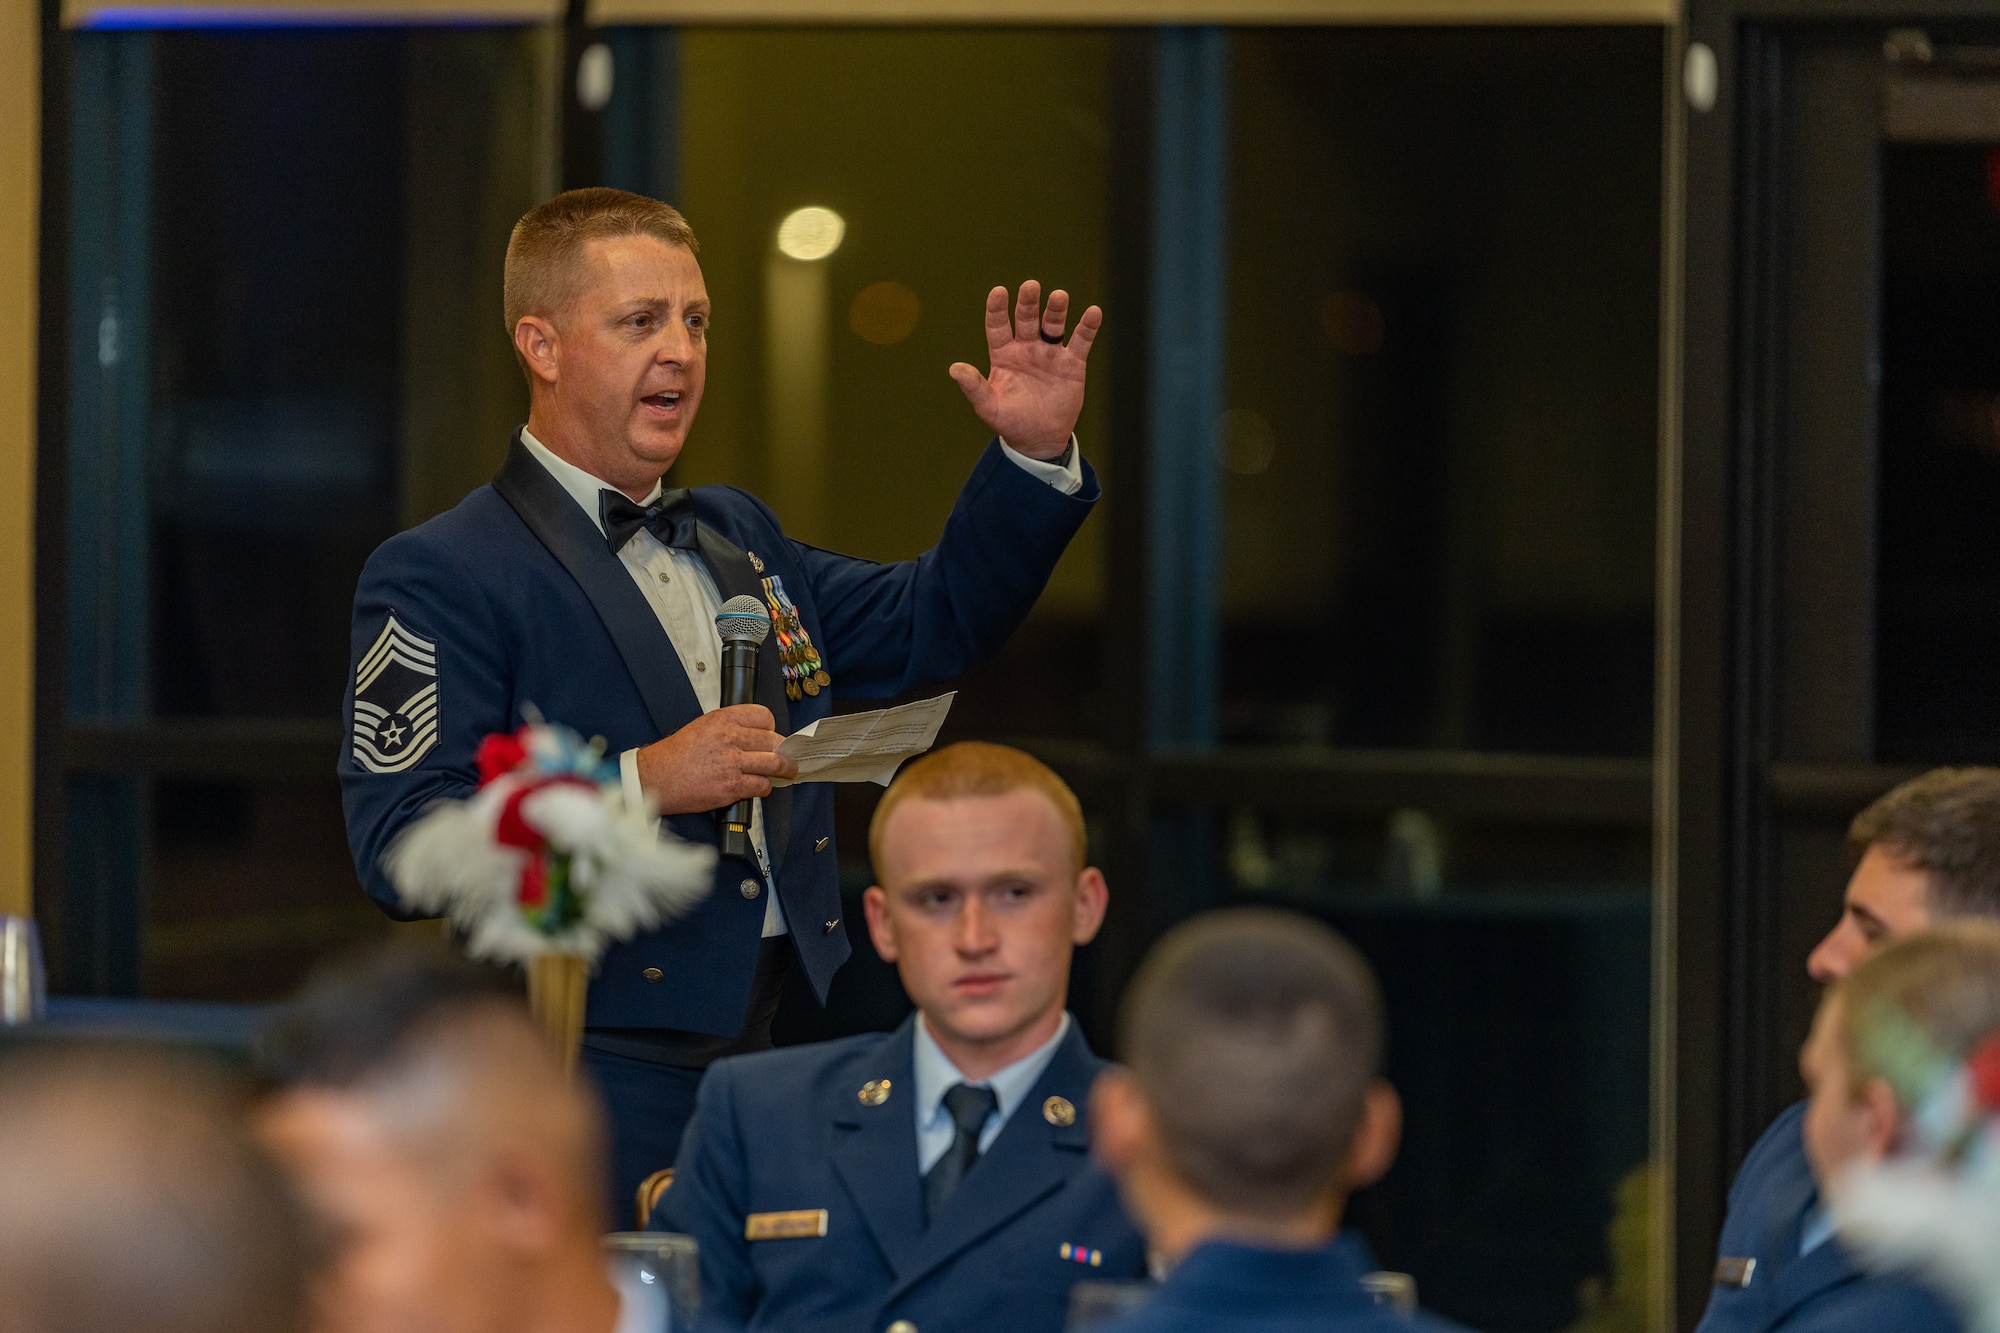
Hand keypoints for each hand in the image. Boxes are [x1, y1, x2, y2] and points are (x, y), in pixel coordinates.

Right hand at [635, 705, 797, 814]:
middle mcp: (730, 738)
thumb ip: (730, 728)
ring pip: (774, 764)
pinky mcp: (731, 786)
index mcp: (723, 719)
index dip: (772, 728)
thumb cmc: (676, 755)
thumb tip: (757, 736)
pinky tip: (758, 786)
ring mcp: (732, 763)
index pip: (764, 716)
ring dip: (784, 770)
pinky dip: (764, 788)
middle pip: (774, 740)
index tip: (773, 735)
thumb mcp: (703, 727)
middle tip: (787, 755)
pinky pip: (761, 786)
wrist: (656, 777)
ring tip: (788, 772)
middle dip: (783, 750)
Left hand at [948, 281, 1101, 458]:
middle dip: (1028, 302)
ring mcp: (1050, 353)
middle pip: (1026, 319)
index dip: (997, 308)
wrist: (1040, 439)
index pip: (998, 326)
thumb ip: (974, 387)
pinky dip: (1088, 327)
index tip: (999, 292)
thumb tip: (954, 368)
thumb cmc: (1010, 422)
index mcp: (1004, 354)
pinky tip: (1094, 313)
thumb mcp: (989, 407)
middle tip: (1030, 286)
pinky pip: (1081, 341)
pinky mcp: (1072, 364)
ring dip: (1056, 310)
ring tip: (1059, 296)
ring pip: (1053, 325)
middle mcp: (1026, 348)